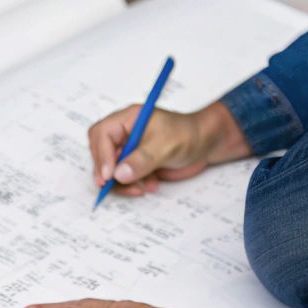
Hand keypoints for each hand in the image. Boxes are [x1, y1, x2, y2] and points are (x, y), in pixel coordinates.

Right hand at [87, 101, 247, 196]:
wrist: (207, 144)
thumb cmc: (189, 134)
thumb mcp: (166, 144)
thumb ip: (142, 159)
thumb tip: (119, 174)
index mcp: (127, 119)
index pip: (101, 134)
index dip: (101, 155)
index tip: (109, 175)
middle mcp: (123, 134)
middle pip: (100, 154)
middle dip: (108, 172)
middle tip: (115, 185)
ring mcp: (128, 150)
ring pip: (110, 170)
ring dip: (122, 183)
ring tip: (143, 188)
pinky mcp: (135, 165)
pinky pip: (122, 179)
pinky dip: (132, 186)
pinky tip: (151, 186)